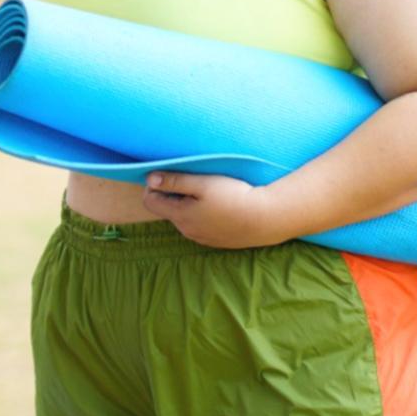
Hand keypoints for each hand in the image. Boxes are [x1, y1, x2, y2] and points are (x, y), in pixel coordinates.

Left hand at [141, 172, 290, 248]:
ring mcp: (202, 238)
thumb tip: (149, 178)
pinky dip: (203, 214)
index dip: (154, 185)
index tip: (170, 174)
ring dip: (189, 204)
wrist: (267, 219)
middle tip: (193, 180)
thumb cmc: (234, 197)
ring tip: (209, 192)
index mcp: (180, 216)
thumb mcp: (202, 183)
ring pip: (184, 218)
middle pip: (166, 209)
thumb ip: (174, 181)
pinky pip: (200, 225)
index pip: (149, 201)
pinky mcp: (216, 241)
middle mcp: (187, 231)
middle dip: (173, 193)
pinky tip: (220, 206)